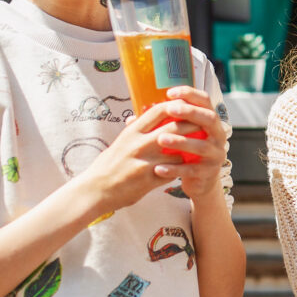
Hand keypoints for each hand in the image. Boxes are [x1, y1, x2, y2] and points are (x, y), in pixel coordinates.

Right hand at [75, 100, 190, 212]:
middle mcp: (139, 145)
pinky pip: (172, 173)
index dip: (176, 106)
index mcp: (132, 132)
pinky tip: (183, 168)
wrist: (94, 190)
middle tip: (202, 124)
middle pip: (173, 129)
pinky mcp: (148, 181)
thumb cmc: (107, 164)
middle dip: (191, 125)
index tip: (187, 105)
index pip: (158, 111)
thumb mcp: (119, 142)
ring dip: (188, 151)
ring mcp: (145, 163)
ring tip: (197, 147)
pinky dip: (179, 169)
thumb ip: (133, 130)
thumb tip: (139, 116)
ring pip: (177, 153)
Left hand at [155, 87, 228, 202]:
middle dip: (191, 112)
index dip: (190, 94)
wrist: (200, 181)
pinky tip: (158, 168)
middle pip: (210, 118)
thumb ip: (165, 123)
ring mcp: (215, 154)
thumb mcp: (181, 134)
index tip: (170, 92)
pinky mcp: (208, 172)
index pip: (205, 101)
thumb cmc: (186, 152)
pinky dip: (175, 169)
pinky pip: (191, 170)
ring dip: (181, 141)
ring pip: (202, 146)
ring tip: (161, 139)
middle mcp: (218, 135)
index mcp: (211, 122)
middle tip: (170, 109)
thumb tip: (132, 117)